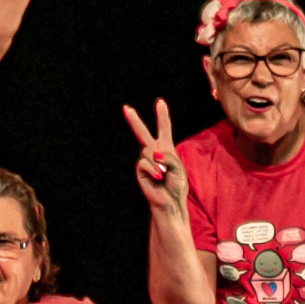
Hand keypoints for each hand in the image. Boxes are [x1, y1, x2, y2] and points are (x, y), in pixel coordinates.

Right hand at [122, 99, 185, 216]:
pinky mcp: (140, 171)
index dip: (162, 116)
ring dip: (158, 163)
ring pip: (147, 152)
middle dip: (134, 121)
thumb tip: (153, 154)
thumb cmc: (176, 184)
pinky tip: (158, 177)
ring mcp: (146, 161)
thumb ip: (168, 157)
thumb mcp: (178, 167)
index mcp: (166, 149)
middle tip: (126, 108)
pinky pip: (143, 163)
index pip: (164, 129)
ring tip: (164, 174)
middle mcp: (154, 152)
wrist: (170, 201)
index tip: (160, 102)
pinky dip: (153, 169)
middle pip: (143, 134)